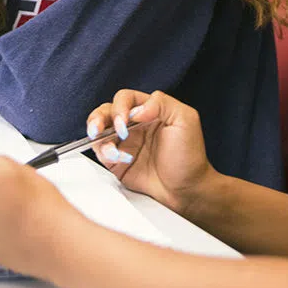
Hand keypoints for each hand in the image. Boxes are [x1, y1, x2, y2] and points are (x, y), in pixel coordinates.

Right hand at [86, 90, 218, 215]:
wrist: (185, 189)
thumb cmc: (189, 156)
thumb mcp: (185, 120)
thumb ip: (162, 103)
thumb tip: (135, 110)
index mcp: (149, 111)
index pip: (125, 99)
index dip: (120, 107)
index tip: (125, 121)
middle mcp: (134, 125)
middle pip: (106, 111)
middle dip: (98, 118)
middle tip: (100, 129)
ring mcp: (124, 143)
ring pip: (98, 130)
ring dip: (98, 135)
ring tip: (112, 149)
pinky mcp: (117, 161)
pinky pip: (101, 151)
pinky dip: (106, 154)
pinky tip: (123, 160)